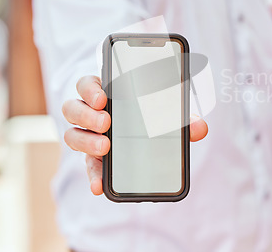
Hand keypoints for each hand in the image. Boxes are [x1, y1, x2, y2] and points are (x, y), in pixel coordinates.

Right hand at [62, 75, 208, 194]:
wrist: (143, 135)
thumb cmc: (149, 114)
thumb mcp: (164, 112)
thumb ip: (181, 118)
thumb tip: (200, 128)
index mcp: (105, 93)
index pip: (87, 84)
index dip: (90, 89)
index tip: (102, 97)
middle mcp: (90, 113)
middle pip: (73, 108)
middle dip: (87, 115)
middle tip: (106, 121)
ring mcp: (88, 135)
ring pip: (72, 134)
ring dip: (85, 141)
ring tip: (104, 146)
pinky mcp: (92, 158)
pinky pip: (86, 166)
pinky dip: (93, 176)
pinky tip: (99, 186)